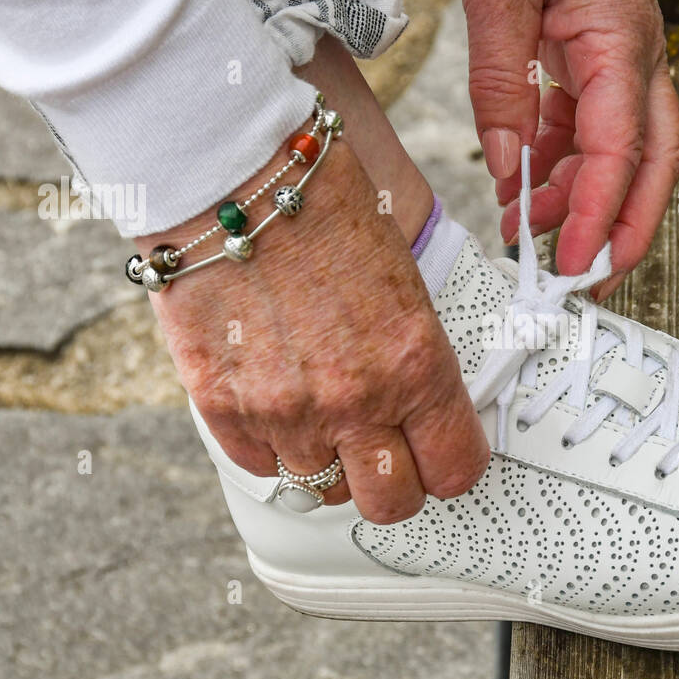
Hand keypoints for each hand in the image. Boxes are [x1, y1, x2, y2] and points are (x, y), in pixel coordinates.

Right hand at [135, 136, 490, 522]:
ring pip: (321, 487)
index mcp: (416, 363)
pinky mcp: (223, 409)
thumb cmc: (324, 210)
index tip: (439, 453)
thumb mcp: (405, 284)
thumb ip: (415, 360)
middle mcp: (355, 400)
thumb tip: (425, 414)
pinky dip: (271, 443)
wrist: (233, 174)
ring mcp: (285, 411)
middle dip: (393, 484)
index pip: (455, 470)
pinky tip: (273, 394)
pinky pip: (261, 465)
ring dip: (325, 457)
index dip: (449, 465)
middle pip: (391, 504)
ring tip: (318, 404)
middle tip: (383, 450)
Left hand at [453, 0, 678, 299]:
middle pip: (651, 165)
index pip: (621, 150)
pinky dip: (560, 165)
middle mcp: (634, 57)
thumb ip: (501, 81)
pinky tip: (524, 182)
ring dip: (581, 199)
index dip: (599, 214)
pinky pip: (588, 128)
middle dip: (625, 230)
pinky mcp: (593, 58)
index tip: (573, 261)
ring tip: (528, 227)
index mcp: (622, 41)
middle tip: (586, 278)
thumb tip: (505, 160)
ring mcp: (618, 60)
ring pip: (620, 153)